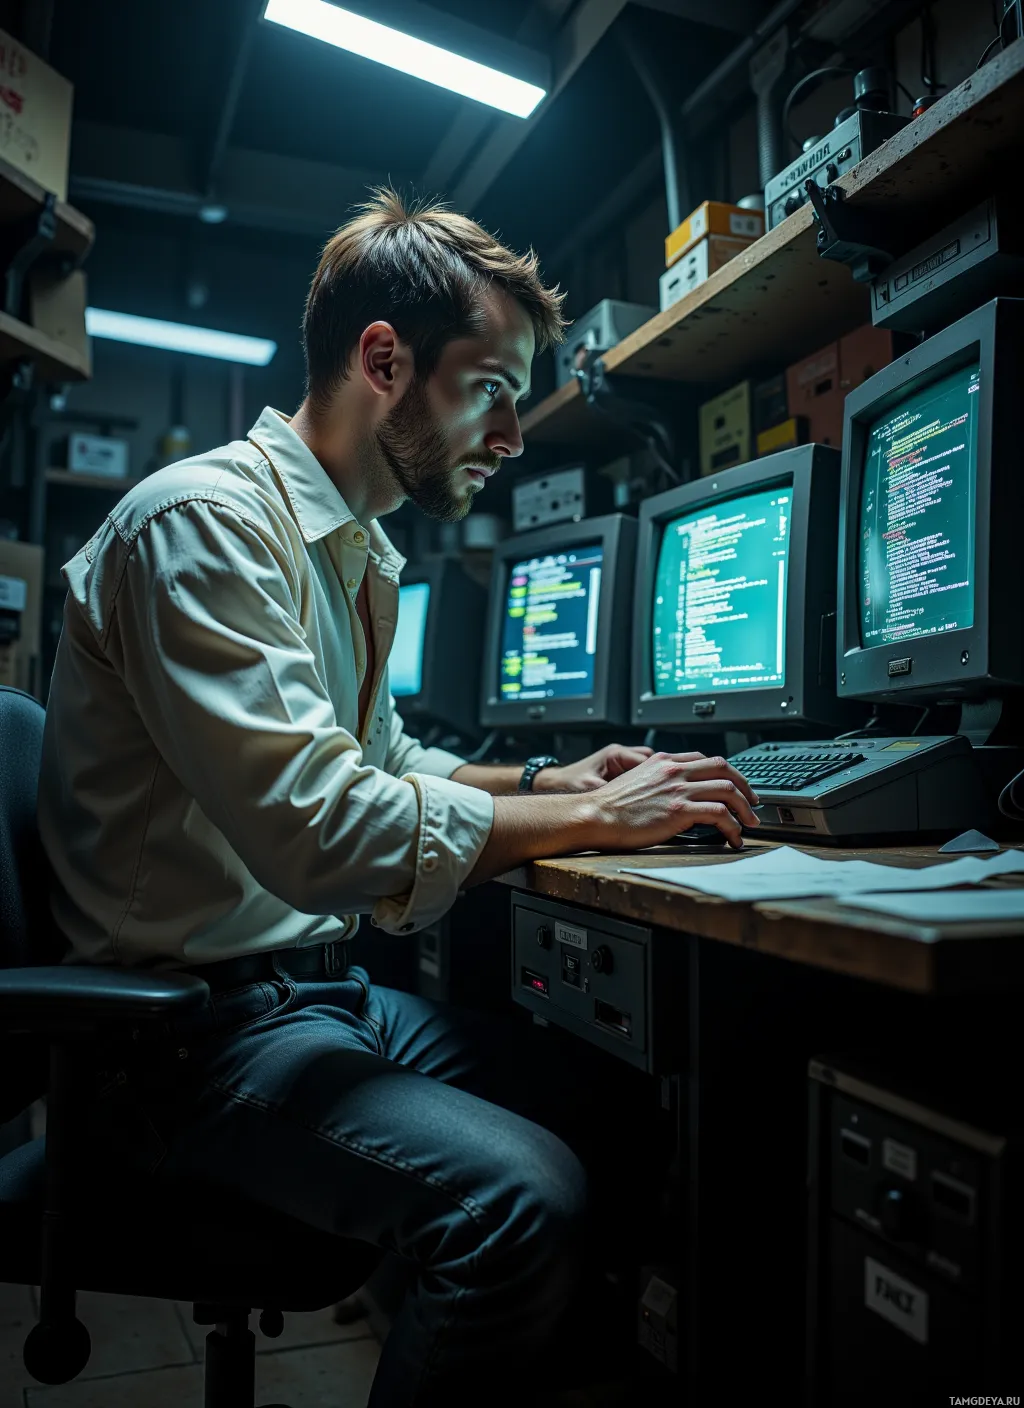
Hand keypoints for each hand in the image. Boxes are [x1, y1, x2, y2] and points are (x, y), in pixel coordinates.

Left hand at [534, 744, 653, 793]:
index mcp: (616, 754)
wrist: (554, 785)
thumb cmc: (568, 784)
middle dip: (658, 777)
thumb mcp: (591, 789)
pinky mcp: (618, 773)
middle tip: (662, 794)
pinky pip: (638, 777)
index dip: (659, 774)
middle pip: (652, 762)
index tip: (665, 788)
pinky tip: (645, 799)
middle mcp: (620, 755)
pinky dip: (643, 786)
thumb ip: (612, 792)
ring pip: (647, 769)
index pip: (649, 760)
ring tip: (655, 797)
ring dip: (651, 781)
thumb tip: (633, 801)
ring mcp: (620, 764)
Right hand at [581, 751, 760, 850]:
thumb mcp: (637, 780)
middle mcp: (674, 770)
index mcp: (664, 761)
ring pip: (728, 790)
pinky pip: (719, 814)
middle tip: (753, 803)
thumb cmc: (610, 805)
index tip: (735, 786)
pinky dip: (733, 827)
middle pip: (724, 769)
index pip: (707, 759)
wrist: (596, 815)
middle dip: (745, 787)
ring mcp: (678, 789)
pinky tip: (734, 837)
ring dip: (745, 809)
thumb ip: (658, 779)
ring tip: (749, 824)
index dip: (727, 773)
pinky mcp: (679, 810)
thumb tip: (675, 793)